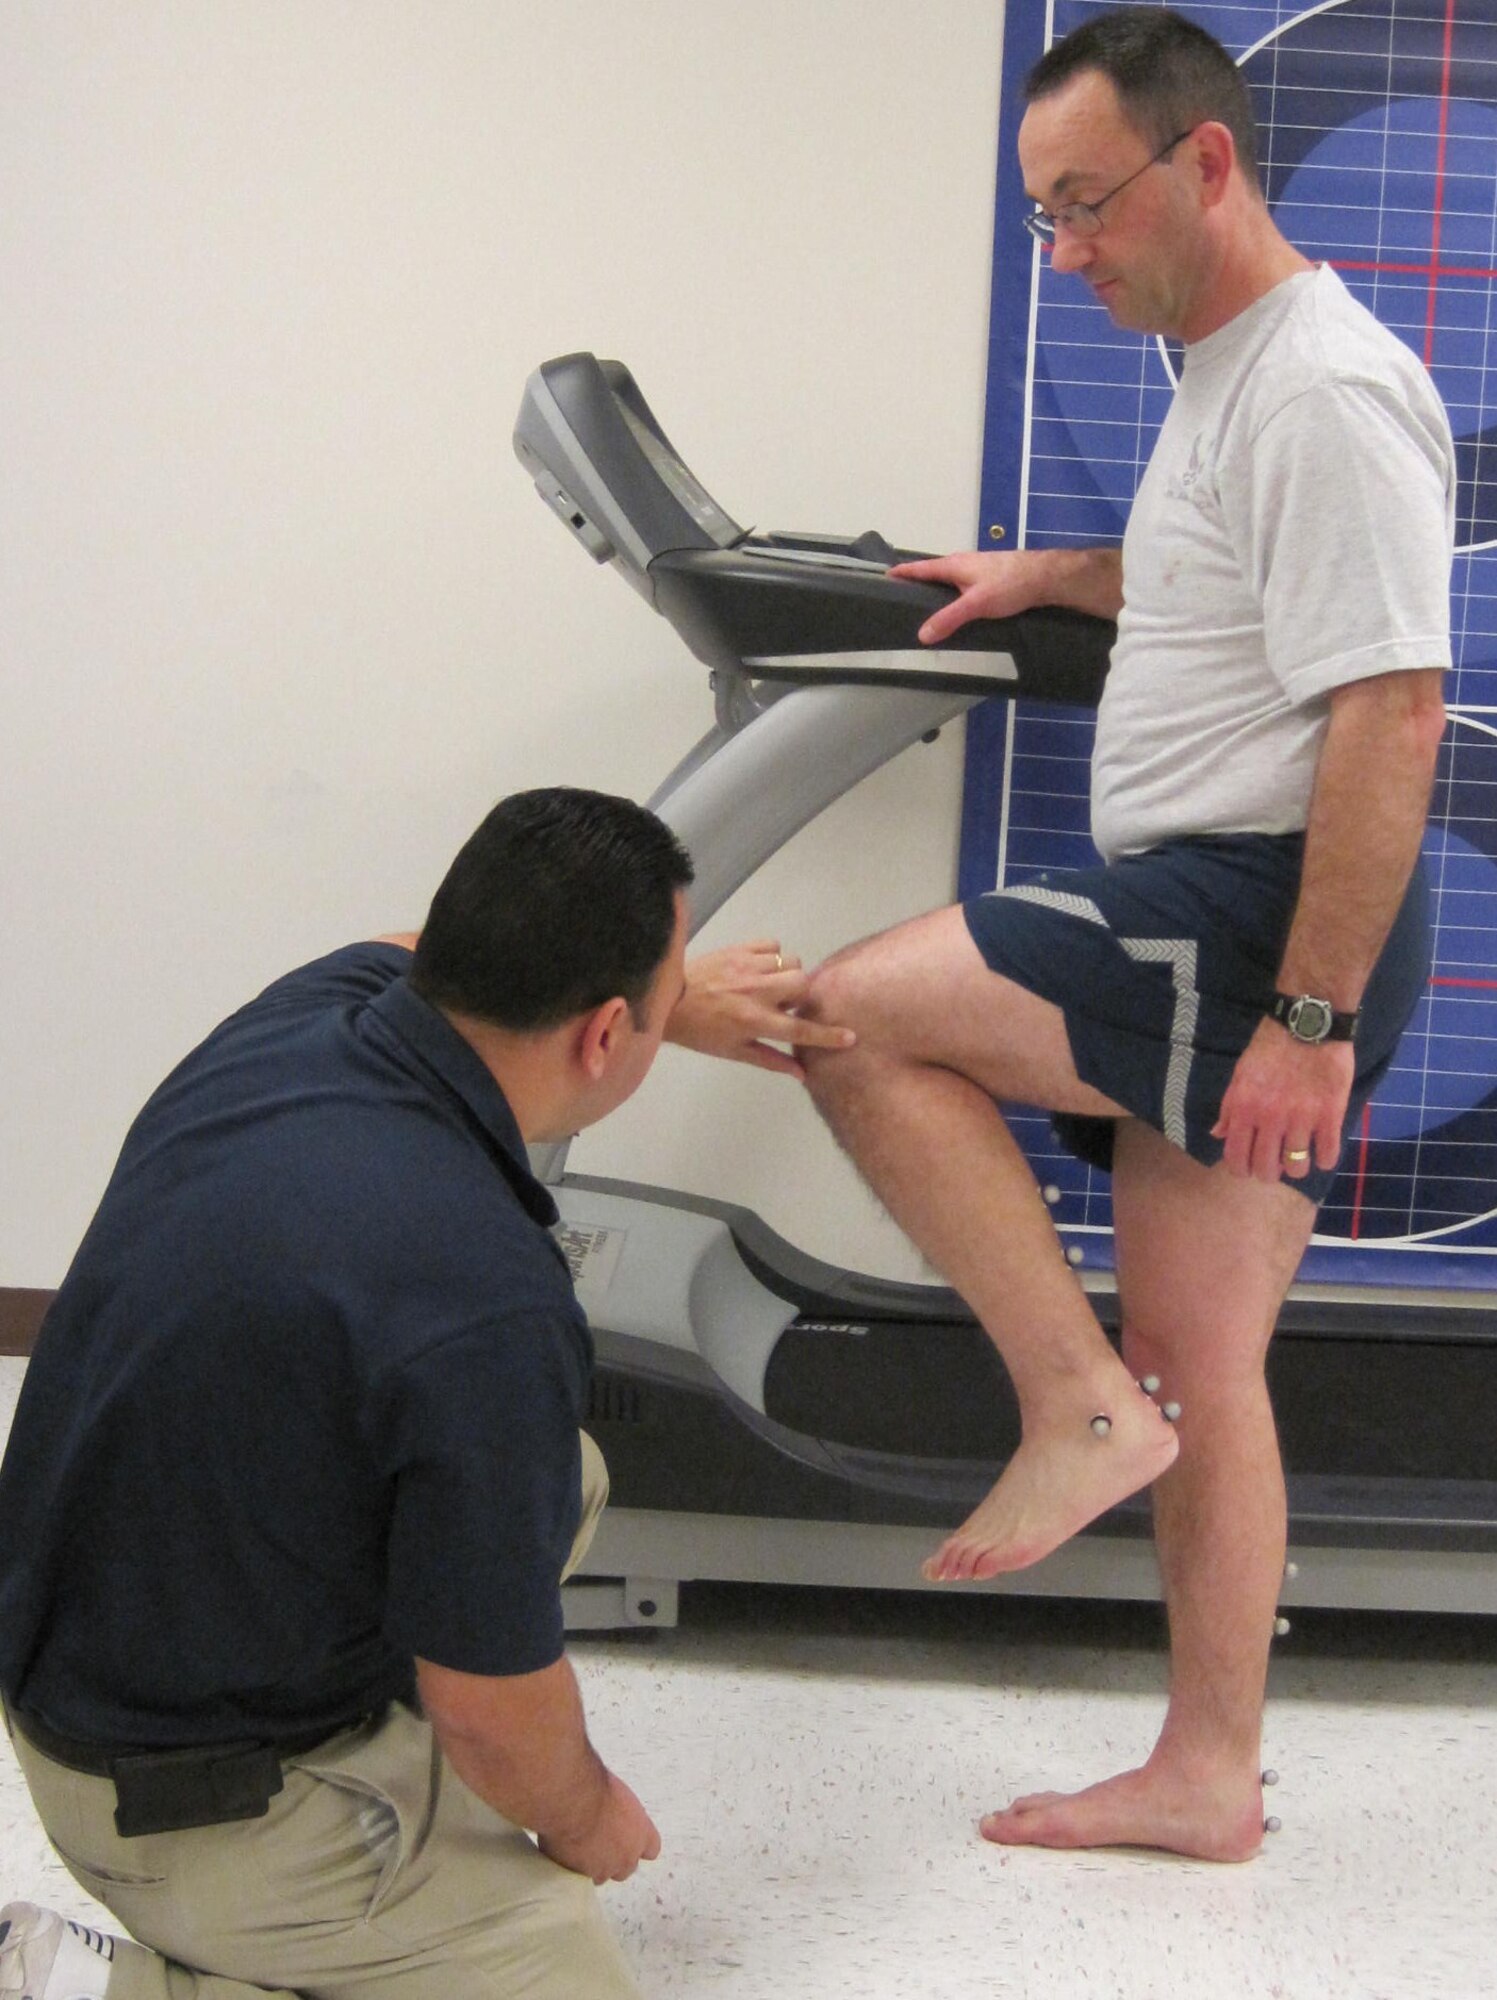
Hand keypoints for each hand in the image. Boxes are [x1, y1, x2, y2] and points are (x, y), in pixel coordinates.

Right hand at [538, 1773, 660, 1884]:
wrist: (575, 1802)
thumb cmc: (597, 1789)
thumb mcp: (618, 1793)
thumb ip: (621, 1810)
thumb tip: (613, 1808)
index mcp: (642, 1832)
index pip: (651, 1848)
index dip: (638, 1845)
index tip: (626, 1837)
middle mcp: (628, 1855)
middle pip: (627, 1866)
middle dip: (615, 1859)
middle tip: (600, 1842)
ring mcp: (606, 1868)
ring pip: (603, 1875)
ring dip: (594, 1865)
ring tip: (580, 1847)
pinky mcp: (583, 1874)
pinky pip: (581, 1875)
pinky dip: (574, 1867)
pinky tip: (567, 1852)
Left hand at [665, 940, 854, 1078]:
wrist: (668, 1000)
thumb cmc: (701, 1033)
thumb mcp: (734, 1053)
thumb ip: (770, 1061)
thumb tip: (802, 1075)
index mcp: (756, 1022)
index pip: (801, 1030)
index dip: (828, 1035)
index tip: (850, 1037)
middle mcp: (757, 992)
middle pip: (804, 984)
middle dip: (803, 994)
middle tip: (788, 1003)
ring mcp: (749, 967)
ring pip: (792, 962)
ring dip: (788, 974)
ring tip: (772, 984)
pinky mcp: (740, 949)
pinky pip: (773, 945)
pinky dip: (773, 956)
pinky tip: (761, 967)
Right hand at [887, 551, 1040, 645]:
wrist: (1045, 578)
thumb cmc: (1009, 583)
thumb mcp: (976, 604)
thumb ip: (949, 619)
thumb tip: (922, 635)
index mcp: (953, 565)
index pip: (919, 568)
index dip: (901, 573)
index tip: (883, 578)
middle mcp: (963, 564)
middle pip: (932, 574)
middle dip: (917, 585)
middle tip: (901, 601)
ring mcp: (977, 571)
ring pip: (949, 582)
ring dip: (936, 593)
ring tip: (925, 611)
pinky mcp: (989, 580)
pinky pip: (962, 589)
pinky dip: (953, 598)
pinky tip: (956, 612)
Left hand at [1211, 1019, 1353, 1182]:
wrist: (1307, 1023)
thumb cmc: (1270, 1046)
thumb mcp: (1241, 1074)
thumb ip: (1229, 1107)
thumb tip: (1218, 1135)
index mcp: (1244, 1108)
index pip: (1236, 1157)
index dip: (1242, 1169)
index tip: (1250, 1167)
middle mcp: (1269, 1118)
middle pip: (1266, 1169)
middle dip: (1269, 1172)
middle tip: (1276, 1163)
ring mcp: (1301, 1119)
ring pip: (1297, 1167)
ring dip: (1297, 1167)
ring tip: (1299, 1157)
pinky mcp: (1330, 1115)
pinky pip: (1328, 1155)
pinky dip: (1325, 1159)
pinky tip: (1322, 1150)